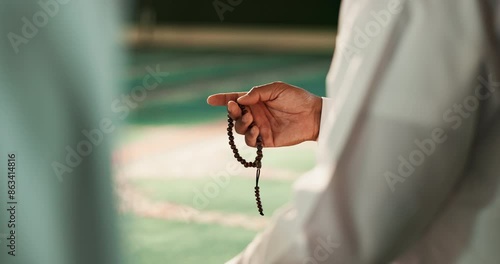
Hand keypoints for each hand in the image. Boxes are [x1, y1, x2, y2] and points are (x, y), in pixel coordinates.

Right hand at [207, 81, 321, 146]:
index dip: (222, 99)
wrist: (313, 115)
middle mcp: (256, 114)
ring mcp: (260, 127)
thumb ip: (257, 92)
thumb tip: (240, 100)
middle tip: (237, 108)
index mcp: (256, 100)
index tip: (210, 100)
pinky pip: (250, 141)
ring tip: (252, 120)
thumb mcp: (276, 88)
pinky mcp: (266, 140)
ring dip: (241, 124)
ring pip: (240, 129)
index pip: (235, 99)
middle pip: (235, 115)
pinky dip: (249, 136)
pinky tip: (257, 129)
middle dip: (232, 112)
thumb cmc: (297, 98)